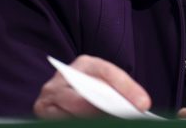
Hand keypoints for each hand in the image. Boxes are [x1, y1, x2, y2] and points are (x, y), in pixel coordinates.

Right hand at [33, 55, 151, 117]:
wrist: (63, 93)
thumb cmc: (91, 91)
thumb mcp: (103, 86)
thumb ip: (116, 92)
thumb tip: (136, 106)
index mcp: (85, 64)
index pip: (107, 72)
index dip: (126, 88)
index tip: (144, 104)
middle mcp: (63, 76)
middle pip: (86, 96)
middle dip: (107, 111)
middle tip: (126, 117)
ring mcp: (49, 94)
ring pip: (73, 110)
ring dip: (93, 119)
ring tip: (113, 122)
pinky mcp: (42, 110)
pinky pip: (61, 120)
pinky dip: (79, 122)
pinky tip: (96, 124)